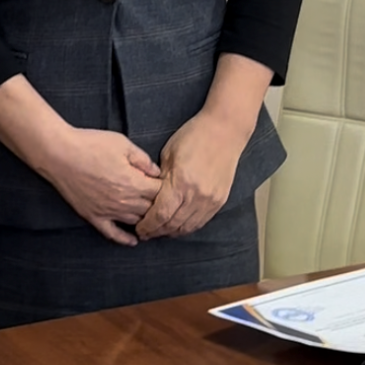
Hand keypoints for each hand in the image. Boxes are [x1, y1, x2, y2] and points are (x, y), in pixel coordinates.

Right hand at [42, 129, 161, 246]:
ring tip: (155, 222)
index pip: (161, 193)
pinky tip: (133, 241)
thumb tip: (157, 173)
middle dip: (161, 207)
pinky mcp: (94, 216)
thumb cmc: (91, 144)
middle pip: (151, 211)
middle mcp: (124, 201)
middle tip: (167, 205)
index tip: (171, 187)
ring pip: (136, 223)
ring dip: (147, 223)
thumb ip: (143, 160)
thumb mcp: (123, 144)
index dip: (168, 190)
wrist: (60, 154)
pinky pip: (112, 233)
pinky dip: (124, 239)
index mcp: (134, 182)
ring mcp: (108, 211)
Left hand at [137, 110, 243, 238]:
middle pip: (172, 224)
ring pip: (187, 227)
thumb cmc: (194, 136)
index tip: (139, 228)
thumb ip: (159, 178)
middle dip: (157, 231)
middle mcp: (196, 195)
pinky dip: (187, 227)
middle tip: (146, 233)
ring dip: (172, 232)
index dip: (148, 225)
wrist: (224, 131)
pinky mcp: (219, 201)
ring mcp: (210, 200)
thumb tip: (149, 196)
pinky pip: (201, 222)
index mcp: (180, 182)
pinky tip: (178, 226)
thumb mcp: (168, 153)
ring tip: (160, 231)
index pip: (160, 214)